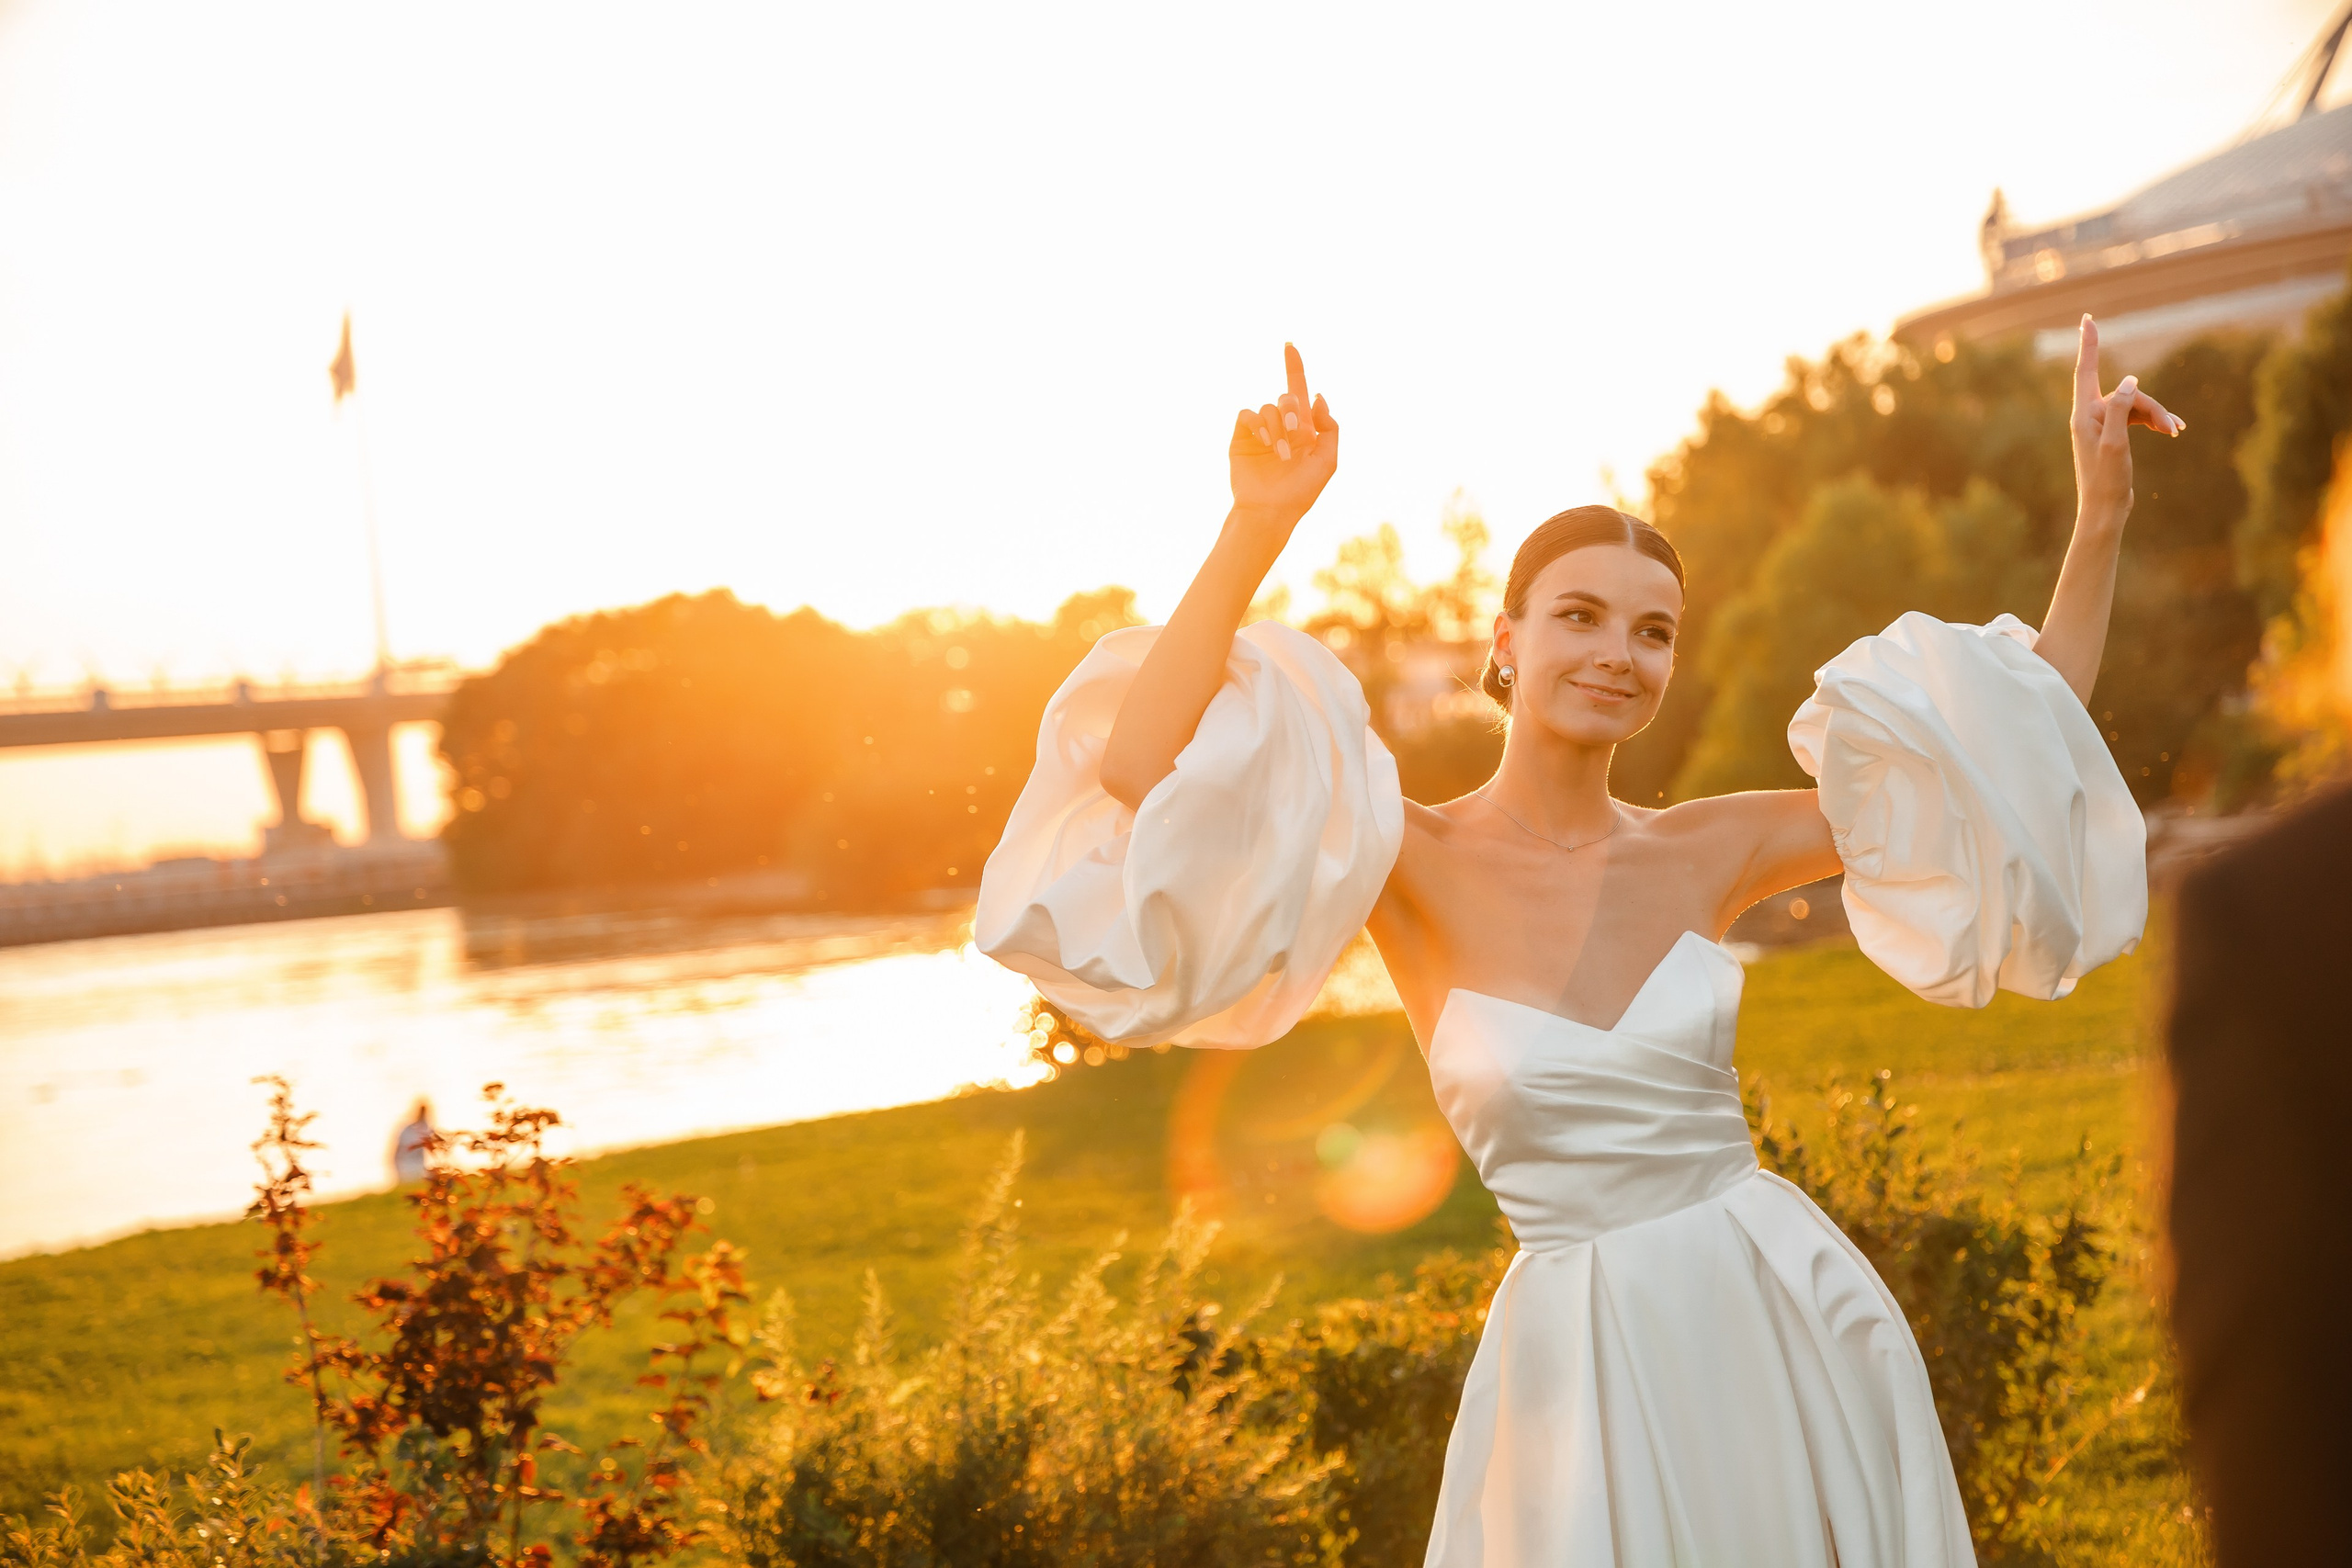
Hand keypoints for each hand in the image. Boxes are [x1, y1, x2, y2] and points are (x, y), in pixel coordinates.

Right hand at [1229, 343, 1338, 530]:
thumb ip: (1330, 427)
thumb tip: (1318, 396)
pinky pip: (1247, 414)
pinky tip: (1263, 442)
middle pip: (1287, 397)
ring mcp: (1260, 432)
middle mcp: (1281, 427)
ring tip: (1279, 453)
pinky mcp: (1241, 437)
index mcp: (1303, 429)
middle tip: (1296, 434)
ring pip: (1268, 407)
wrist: (1270, 510)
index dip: (1295, 367)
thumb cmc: (1300, 491)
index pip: (1299, 391)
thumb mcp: (1327, 460)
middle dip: (1293, 412)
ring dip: (1277, 427)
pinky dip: (1257, 424)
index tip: (1290, 344)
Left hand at [2071, 314, 2181, 529]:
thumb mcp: (2116, 443)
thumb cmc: (2107, 480)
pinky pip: (2136, 418)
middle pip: (2127, 395)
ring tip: (2176, 431)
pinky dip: (2154, 422)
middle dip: (2153, 407)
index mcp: (2084, 415)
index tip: (2088, 318)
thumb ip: (2120, 409)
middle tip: (2174, 429)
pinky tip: (2172, 431)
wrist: (2104, 510)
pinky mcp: (2112, 435)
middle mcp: (2090, 416)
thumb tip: (2130, 380)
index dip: (2090, 343)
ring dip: (2158, 416)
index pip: (2086, 370)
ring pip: (2135, 406)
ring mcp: (2101, 425)